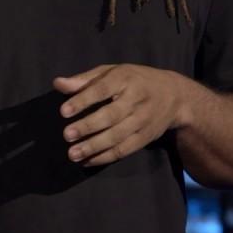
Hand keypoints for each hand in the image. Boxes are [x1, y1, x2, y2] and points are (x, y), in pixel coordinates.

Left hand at [52, 64, 189, 166]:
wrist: (175, 96)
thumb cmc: (135, 80)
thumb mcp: (113, 71)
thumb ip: (85, 80)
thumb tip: (58, 83)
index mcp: (126, 78)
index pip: (102, 89)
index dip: (83, 100)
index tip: (63, 111)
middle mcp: (136, 99)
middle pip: (111, 115)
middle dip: (88, 126)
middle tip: (67, 134)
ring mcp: (143, 120)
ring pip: (117, 136)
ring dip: (94, 146)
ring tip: (73, 153)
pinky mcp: (145, 138)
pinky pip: (124, 150)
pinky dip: (105, 157)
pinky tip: (87, 160)